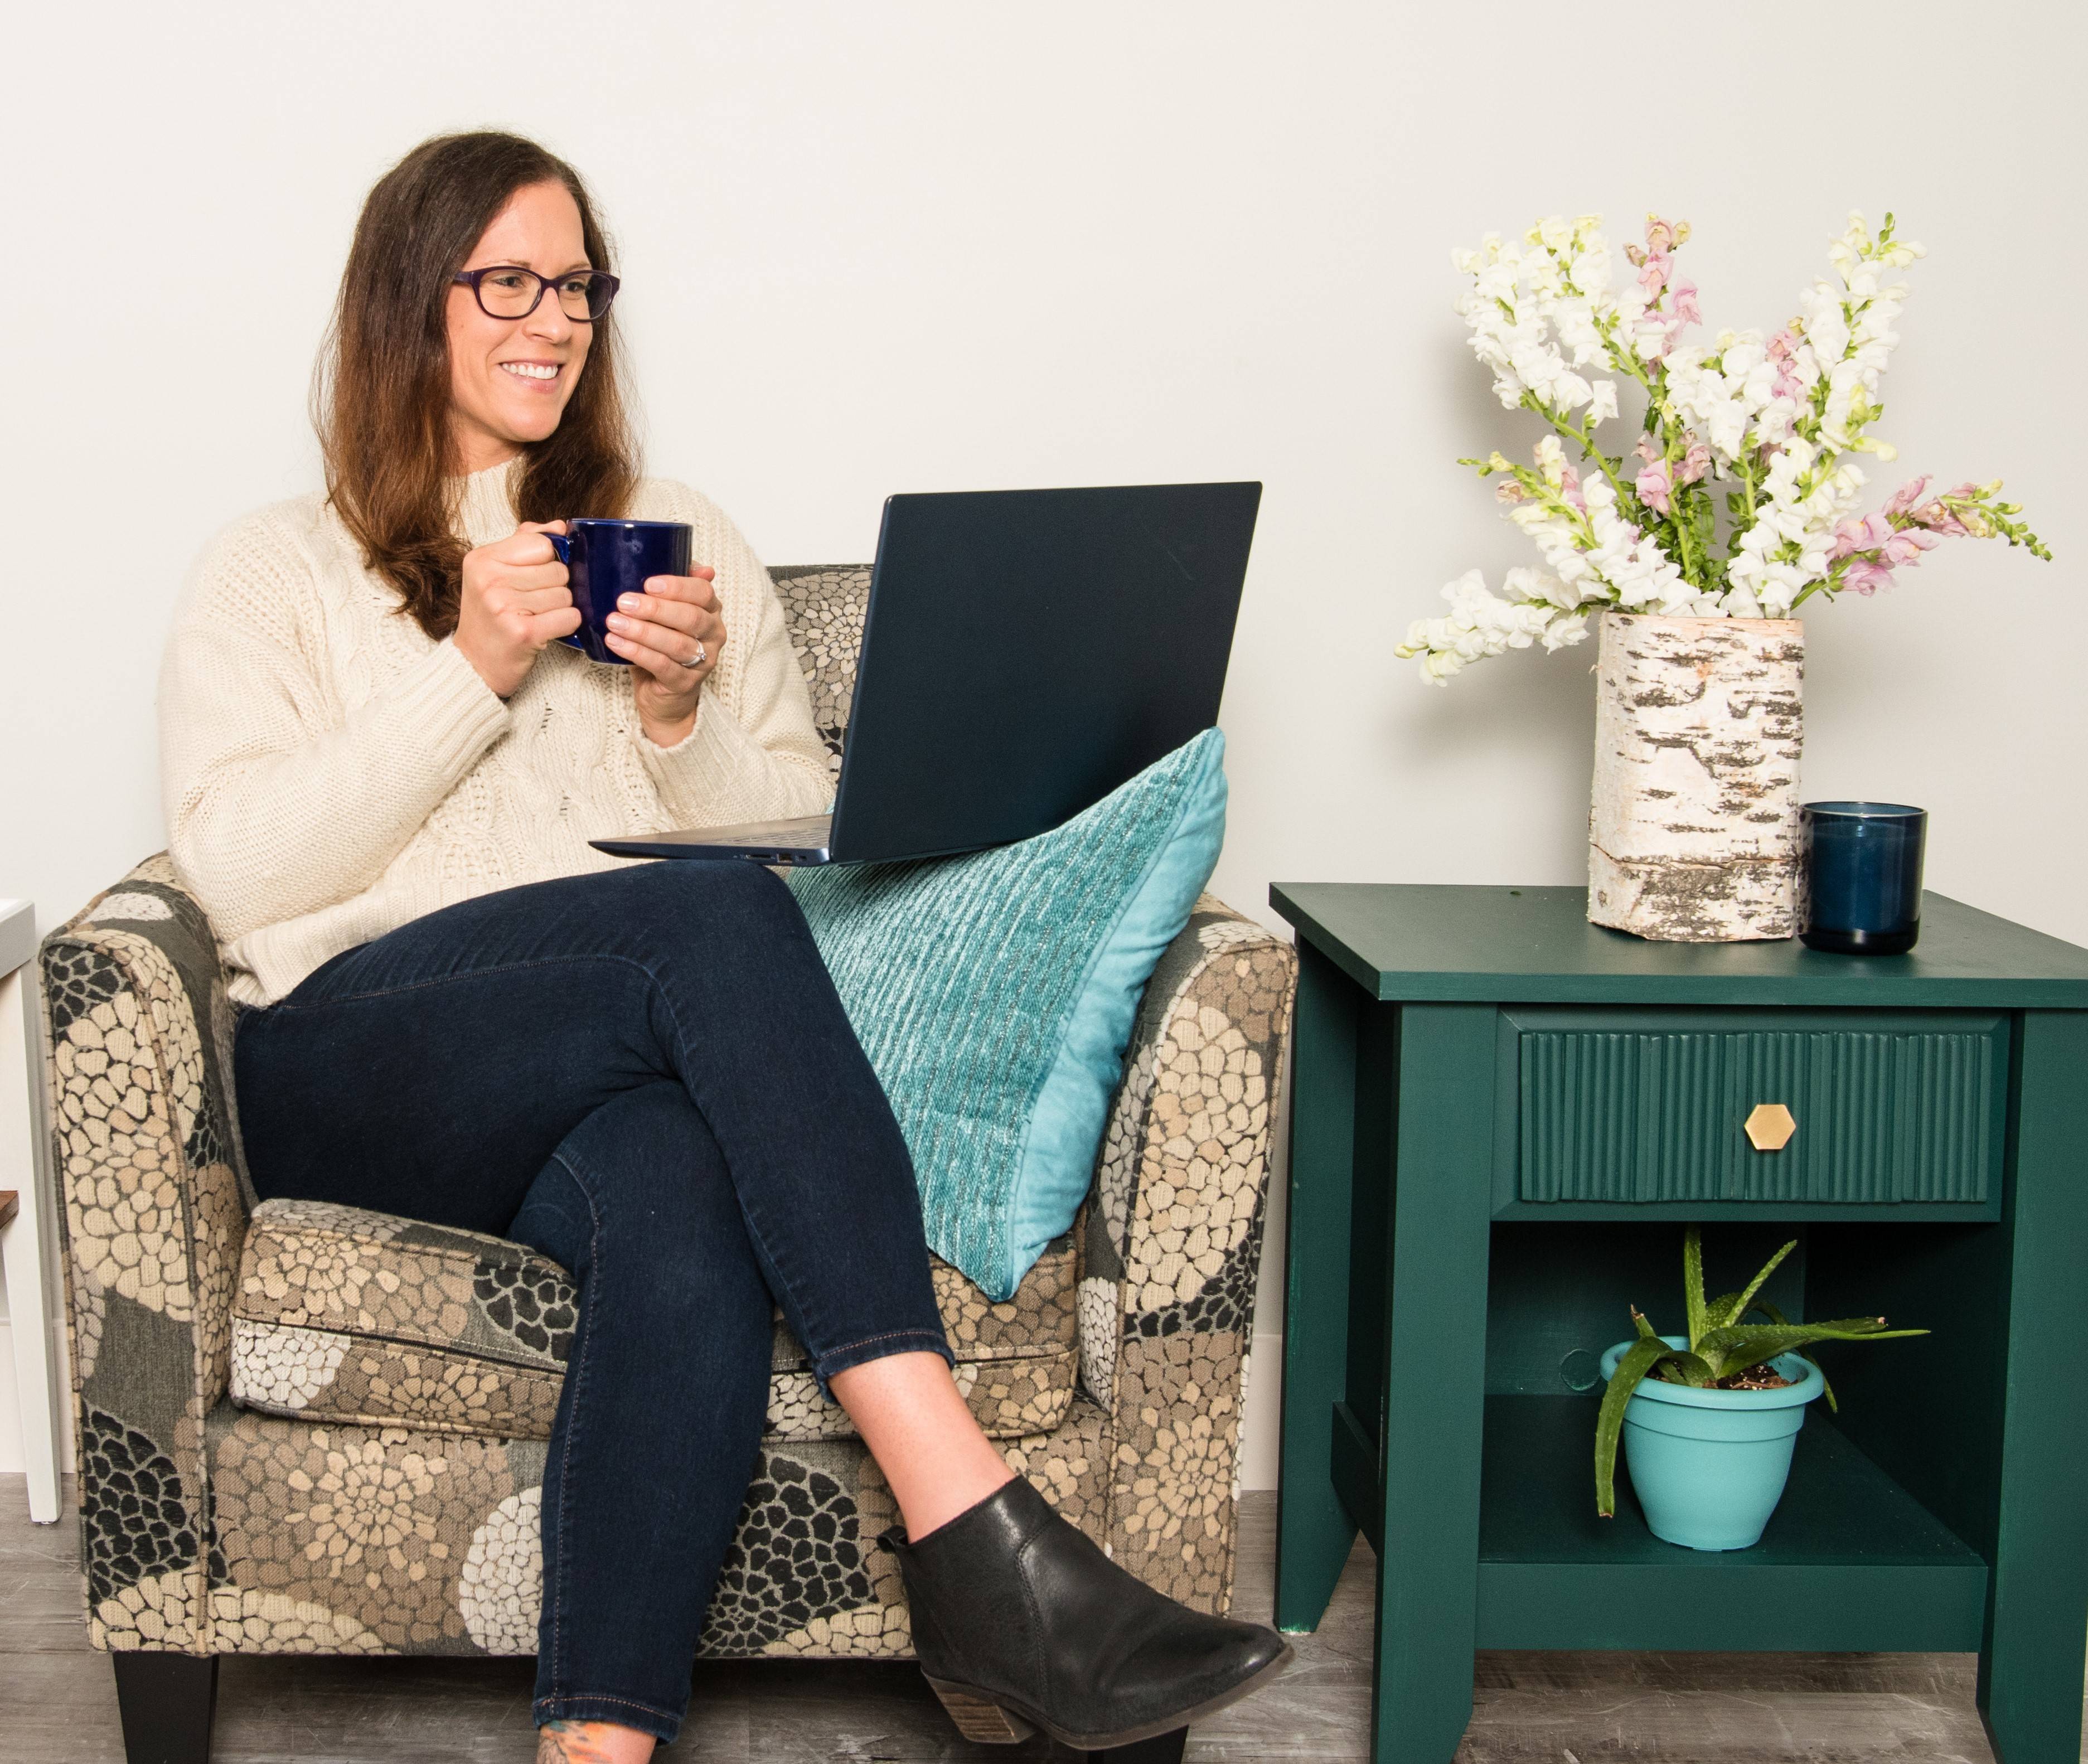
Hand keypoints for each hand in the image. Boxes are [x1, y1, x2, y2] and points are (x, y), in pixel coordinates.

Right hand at [453, 522, 579, 699]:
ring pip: (566, 594)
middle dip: (555, 588)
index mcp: (482, 559)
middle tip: (534, 604)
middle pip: (558, 570)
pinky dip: (565, 625)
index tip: (535, 577)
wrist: (474, 665)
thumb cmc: (489, 618)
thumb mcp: (496, 573)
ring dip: (560, 608)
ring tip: (537, 617)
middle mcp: (490, 579)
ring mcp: (505, 605)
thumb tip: (558, 526)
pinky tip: (546, 630)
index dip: (549, 561)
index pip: (542, 544)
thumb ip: (525, 544)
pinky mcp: (524, 632)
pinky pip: (569, 617)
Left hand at [606, 565, 726, 746]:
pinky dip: (637, 653)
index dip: (677, 586)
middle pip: (691, 617)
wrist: (664, 694)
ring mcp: (703, 661)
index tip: (648, 583)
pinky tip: (615, 643)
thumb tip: (670, 557)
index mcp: (710, 610)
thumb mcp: (664, 612)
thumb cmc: (662, 644)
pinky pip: (663, 666)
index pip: (703, 592)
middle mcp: (713, 634)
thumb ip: (666, 587)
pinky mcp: (686, 683)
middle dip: (656, 608)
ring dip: (643, 631)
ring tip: (614, 622)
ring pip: (677, 643)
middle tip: (624, 601)